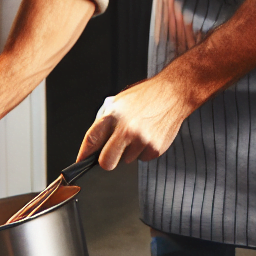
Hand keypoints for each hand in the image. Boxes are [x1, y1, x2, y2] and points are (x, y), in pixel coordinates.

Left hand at [77, 74, 196, 170]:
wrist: (174, 93)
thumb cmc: (146, 95)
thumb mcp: (121, 101)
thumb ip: (107, 120)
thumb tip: (95, 144)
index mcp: (114, 115)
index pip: (92, 140)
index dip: (84, 154)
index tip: (80, 162)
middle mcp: (126, 129)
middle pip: (107, 162)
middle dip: (107, 161)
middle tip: (111, 153)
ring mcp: (142, 140)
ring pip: (126, 160)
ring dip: (129, 151)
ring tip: (139, 132)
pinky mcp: (155, 148)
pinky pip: (142, 158)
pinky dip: (144, 151)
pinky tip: (149, 134)